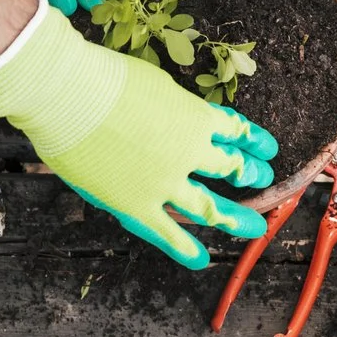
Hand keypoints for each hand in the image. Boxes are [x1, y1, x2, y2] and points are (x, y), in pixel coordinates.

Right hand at [0, 5, 277, 268]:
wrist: (68, 95)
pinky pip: (166, 232)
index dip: (253, 141)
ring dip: (234, 217)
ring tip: (253, 226)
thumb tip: (183, 118)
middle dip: (249, 174)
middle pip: (230, 168)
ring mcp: (164, 183)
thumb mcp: (157, 84)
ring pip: (209, 207)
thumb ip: (176, 108)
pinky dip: (185, 247)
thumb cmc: (106, 79)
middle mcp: (189, 153)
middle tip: (261, 178)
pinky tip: (200, 258)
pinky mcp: (136, 205)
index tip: (267, 148)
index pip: (235, 132)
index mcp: (196, 118)